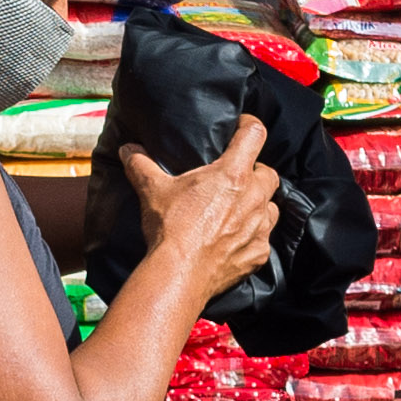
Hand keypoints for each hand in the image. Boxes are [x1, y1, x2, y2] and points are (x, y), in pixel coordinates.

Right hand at [120, 116, 280, 301]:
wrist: (179, 274)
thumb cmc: (170, 229)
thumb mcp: (152, 191)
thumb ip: (141, 165)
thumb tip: (128, 150)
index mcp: (233, 174)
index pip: (255, 134)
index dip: (249, 126)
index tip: (241, 128)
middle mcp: (254, 198)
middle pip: (269, 173)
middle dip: (256, 173)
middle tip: (236, 179)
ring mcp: (260, 227)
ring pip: (271, 207)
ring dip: (259, 205)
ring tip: (239, 210)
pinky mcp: (259, 253)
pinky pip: (264, 239)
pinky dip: (253, 236)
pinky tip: (235, 240)